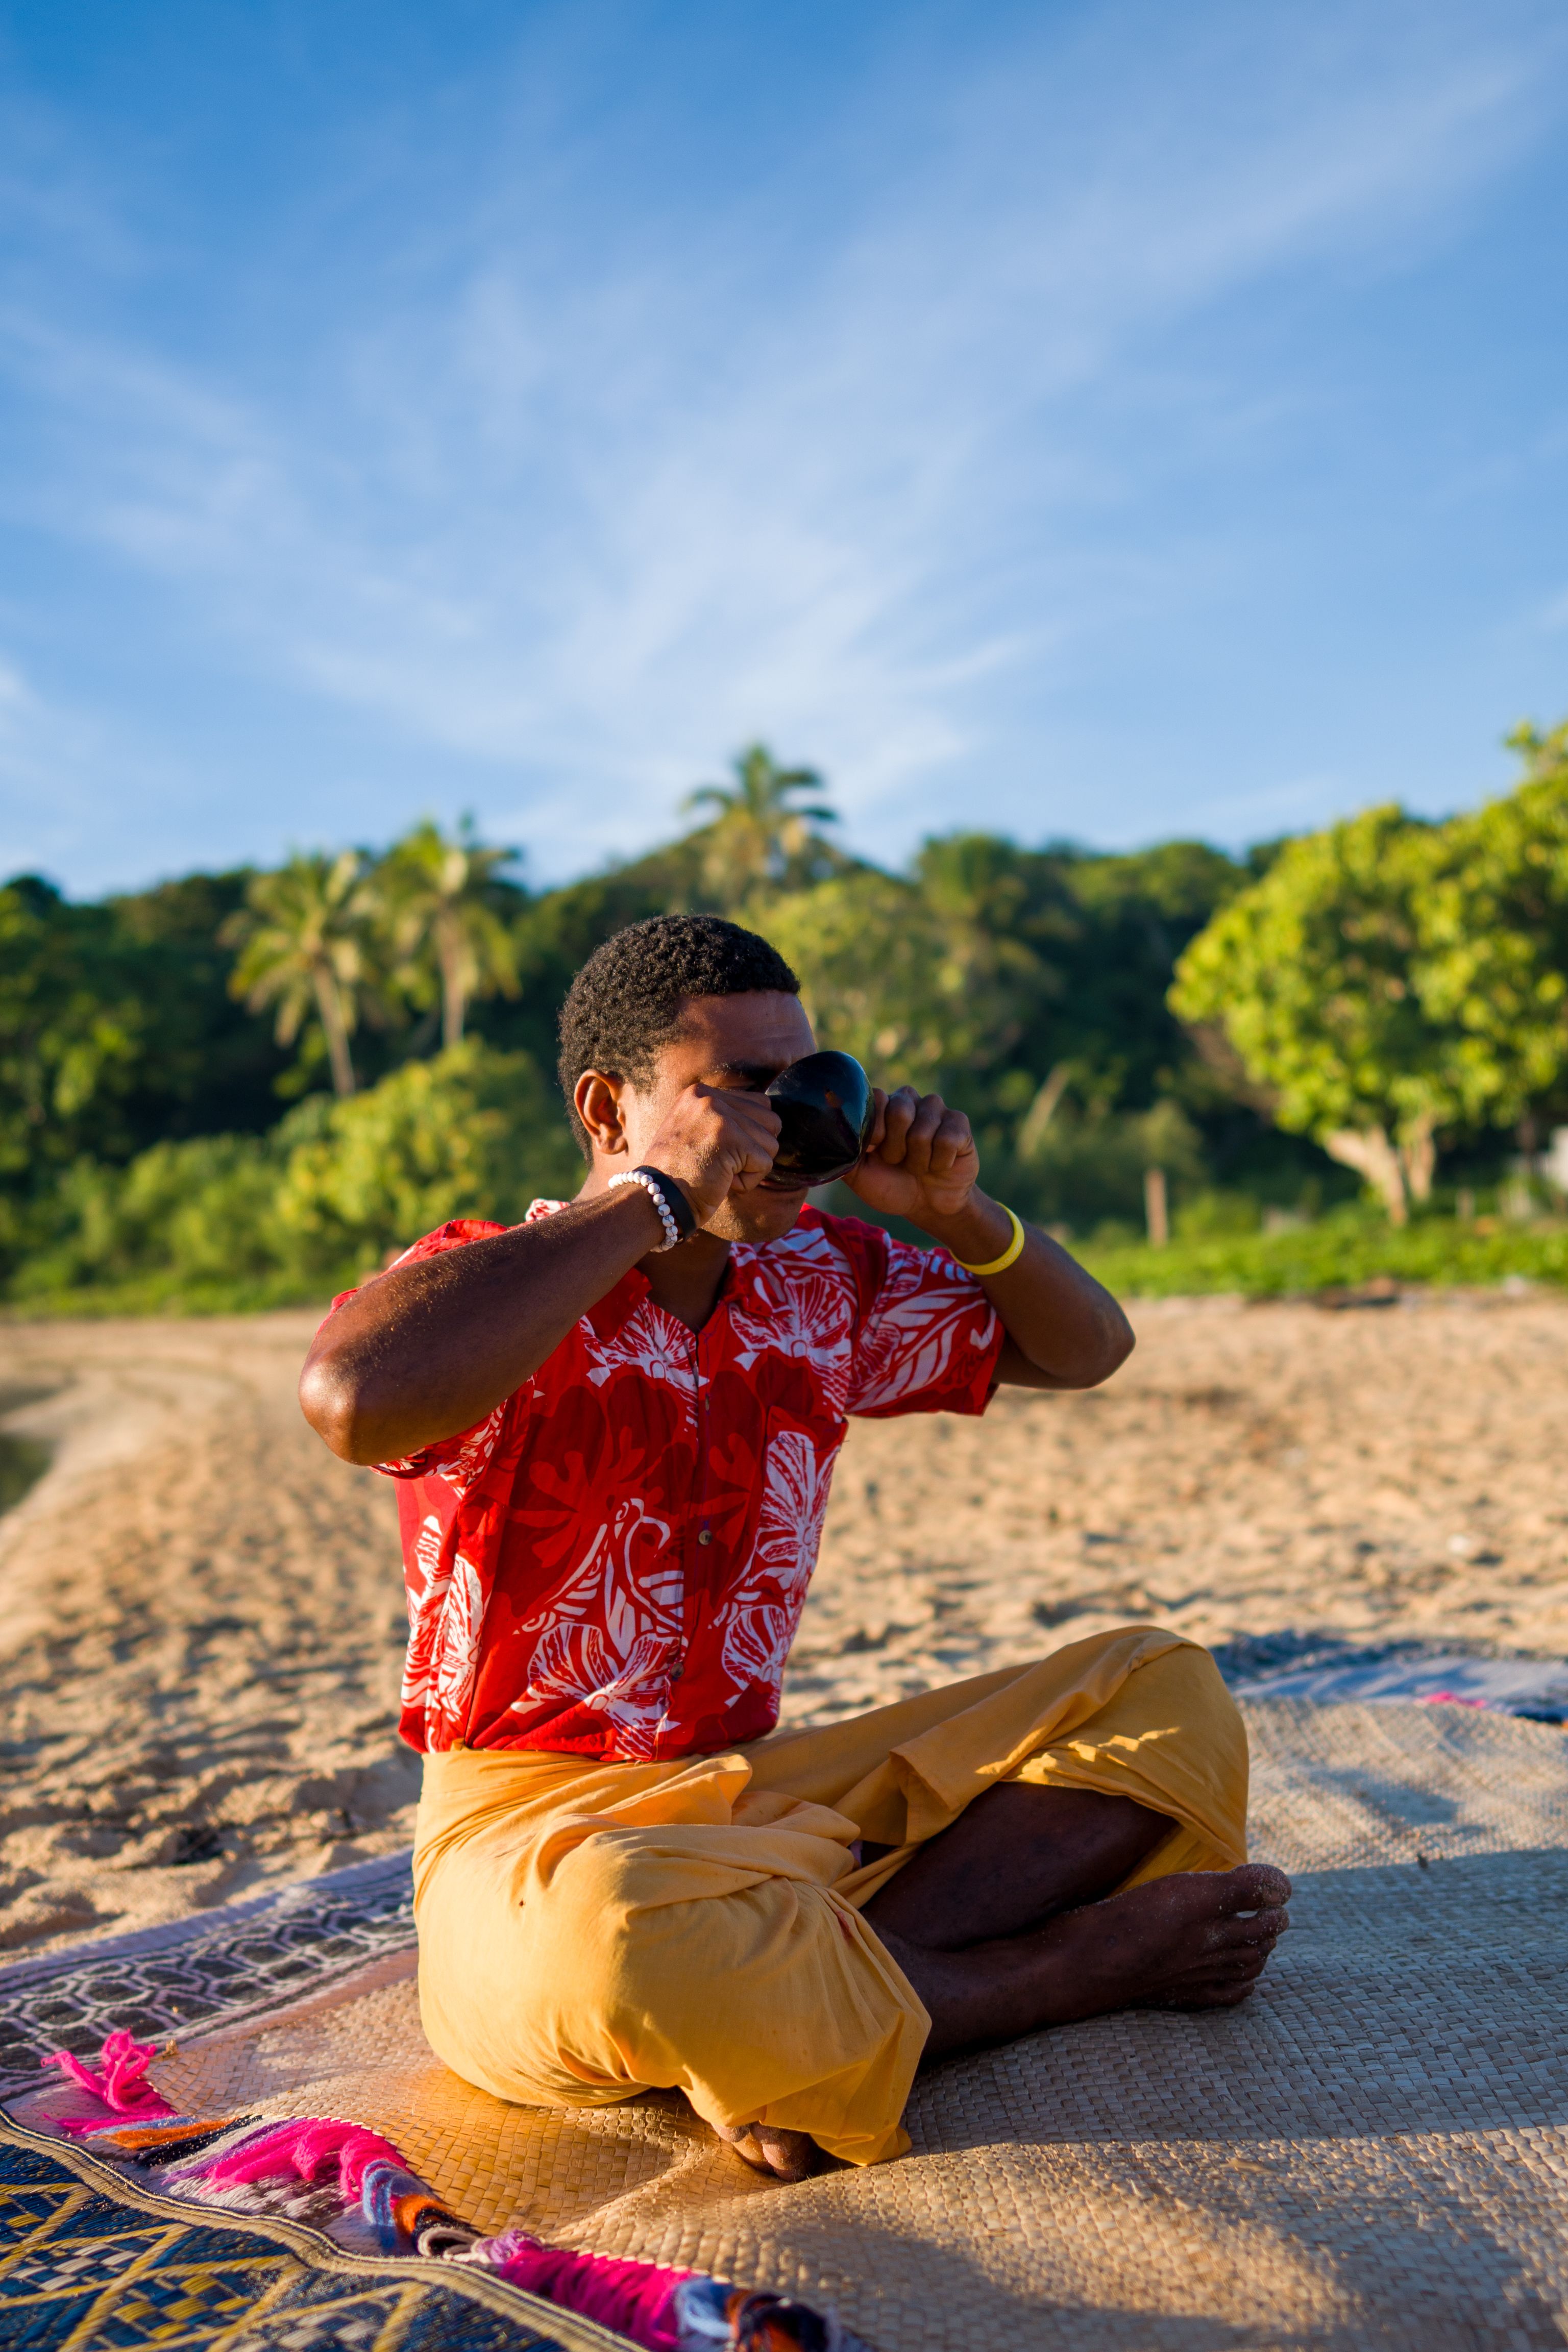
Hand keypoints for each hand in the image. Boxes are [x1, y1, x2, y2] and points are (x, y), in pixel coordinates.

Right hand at [642, 1083, 781, 1224]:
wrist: (654, 1200)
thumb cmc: (676, 1176)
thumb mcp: (694, 1132)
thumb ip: (724, 1119)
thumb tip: (771, 1120)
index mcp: (699, 1092)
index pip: (758, 1104)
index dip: (748, 1137)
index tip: (716, 1152)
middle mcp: (709, 1097)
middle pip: (770, 1120)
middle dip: (754, 1150)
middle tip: (721, 1165)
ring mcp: (720, 1115)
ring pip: (771, 1143)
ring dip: (751, 1166)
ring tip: (720, 1173)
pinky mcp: (731, 1138)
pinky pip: (765, 1163)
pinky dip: (748, 1181)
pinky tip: (722, 1183)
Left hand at [846, 1086, 980, 1226]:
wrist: (927, 1206)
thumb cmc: (891, 1186)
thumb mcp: (859, 1174)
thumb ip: (843, 1151)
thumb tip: (823, 1135)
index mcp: (882, 1107)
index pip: (875, 1097)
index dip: (875, 1129)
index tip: (874, 1149)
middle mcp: (909, 1101)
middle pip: (900, 1110)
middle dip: (896, 1148)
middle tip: (899, 1162)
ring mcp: (936, 1110)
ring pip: (923, 1128)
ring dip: (918, 1159)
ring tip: (919, 1166)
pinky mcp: (959, 1123)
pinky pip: (947, 1139)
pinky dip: (940, 1162)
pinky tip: (940, 1165)